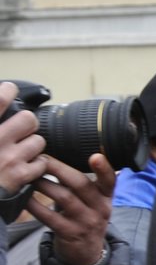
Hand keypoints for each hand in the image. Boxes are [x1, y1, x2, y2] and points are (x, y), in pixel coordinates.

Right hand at [0, 82, 47, 197]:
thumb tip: (3, 99)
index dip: (7, 91)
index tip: (11, 89)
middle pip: (28, 119)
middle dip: (27, 124)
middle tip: (21, 130)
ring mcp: (9, 158)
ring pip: (38, 141)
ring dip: (32, 145)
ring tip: (20, 152)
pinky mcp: (20, 175)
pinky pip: (41, 162)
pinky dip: (36, 164)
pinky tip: (26, 166)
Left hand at [32, 153, 114, 264]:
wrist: (86, 252)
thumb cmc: (85, 217)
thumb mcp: (93, 202)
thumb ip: (82, 183)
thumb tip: (57, 159)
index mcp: (106, 197)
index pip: (109, 181)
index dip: (104, 169)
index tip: (96, 156)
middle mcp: (100, 209)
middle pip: (80, 184)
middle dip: (58, 169)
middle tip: (40, 159)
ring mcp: (86, 222)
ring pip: (64, 198)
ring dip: (44, 184)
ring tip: (30, 176)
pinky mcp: (70, 234)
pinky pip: (50, 217)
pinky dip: (35, 206)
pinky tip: (26, 198)